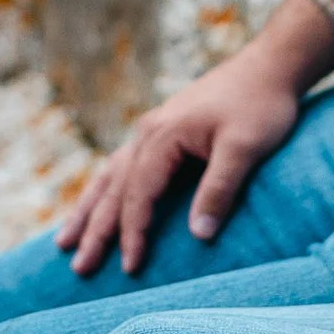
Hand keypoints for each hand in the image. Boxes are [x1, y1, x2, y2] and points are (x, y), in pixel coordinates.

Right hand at [57, 0, 333, 276]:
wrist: (269, 65)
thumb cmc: (260, 105)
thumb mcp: (245, 148)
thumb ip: (220, 189)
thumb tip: (199, 236)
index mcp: (163, 136)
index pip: (139, 195)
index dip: (132, 233)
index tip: (129, 268)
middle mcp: (148, 132)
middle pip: (115, 189)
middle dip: (95, 230)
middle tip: (78, 268)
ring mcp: (151, 129)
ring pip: (111, 176)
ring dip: (89, 210)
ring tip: (64, 241)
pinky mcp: (162, 130)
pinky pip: (123, 165)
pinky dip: (106, 189)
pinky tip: (97, 202)